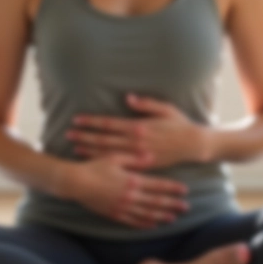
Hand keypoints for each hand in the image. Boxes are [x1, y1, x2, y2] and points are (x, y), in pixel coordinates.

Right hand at [64, 153, 190, 228]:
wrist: (75, 183)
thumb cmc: (94, 166)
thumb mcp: (115, 157)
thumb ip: (134, 158)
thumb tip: (152, 157)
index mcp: (132, 180)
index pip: (158, 185)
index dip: (172, 188)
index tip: (185, 190)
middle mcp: (130, 196)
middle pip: (156, 201)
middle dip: (172, 204)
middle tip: (186, 207)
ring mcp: (122, 207)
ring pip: (146, 214)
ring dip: (161, 216)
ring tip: (173, 218)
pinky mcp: (114, 214)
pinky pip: (132, 221)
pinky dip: (144, 224)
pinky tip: (153, 225)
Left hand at [66, 93, 210, 169]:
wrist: (194, 145)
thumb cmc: (179, 123)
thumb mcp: (165, 108)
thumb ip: (146, 104)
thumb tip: (128, 98)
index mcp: (139, 126)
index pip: (109, 124)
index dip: (91, 122)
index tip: (77, 120)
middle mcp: (136, 142)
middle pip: (104, 140)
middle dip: (85, 136)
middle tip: (68, 134)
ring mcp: (139, 155)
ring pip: (110, 154)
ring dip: (91, 150)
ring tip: (75, 147)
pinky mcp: (143, 165)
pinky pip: (121, 165)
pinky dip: (106, 162)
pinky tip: (94, 161)